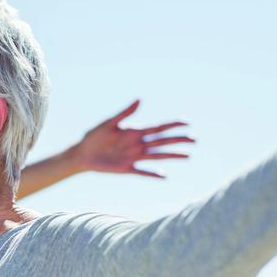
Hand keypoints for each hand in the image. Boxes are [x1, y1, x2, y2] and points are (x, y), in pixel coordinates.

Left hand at [70, 101, 193, 177]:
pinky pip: (143, 172)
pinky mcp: (127, 168)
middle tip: (194, 139)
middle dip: (178, 141)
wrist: (82, 153)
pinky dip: (153, 174)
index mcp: (135, 131)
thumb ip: (125, 113)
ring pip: (157, 156)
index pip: (158, 128)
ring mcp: (134, 157)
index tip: (186, 123)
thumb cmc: (94, 135)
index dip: (172, 125)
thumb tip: (139, 99)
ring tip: (188, 156)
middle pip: (162, 142)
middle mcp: (138, 144)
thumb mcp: (109, 123)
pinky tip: (164, 176)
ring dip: (172, 156)